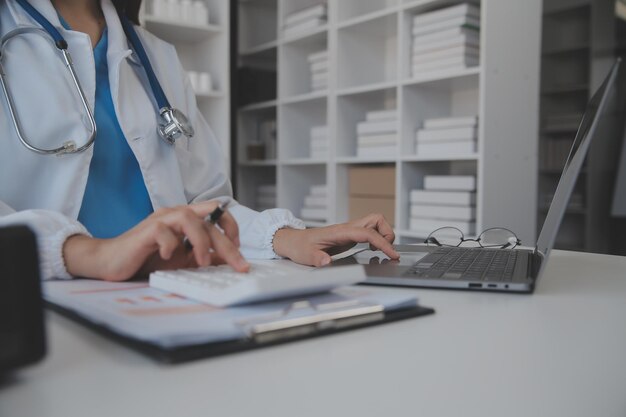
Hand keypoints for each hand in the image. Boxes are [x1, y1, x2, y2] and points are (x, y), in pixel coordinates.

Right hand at [63, 201, 249, 280]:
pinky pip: (163, 231)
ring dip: (201, 241)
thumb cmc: (146, 258)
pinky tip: (169, 257)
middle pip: (208, 218)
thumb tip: (228, 260)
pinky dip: (170, 245)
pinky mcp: (145, 231)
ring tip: (202, 262)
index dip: (231, 226)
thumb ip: (203, 256)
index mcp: (186, 219)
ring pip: (189, 218)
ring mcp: (160, 220)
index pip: (216, 211)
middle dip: (227, 242)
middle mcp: (175, 215)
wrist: (112, 262)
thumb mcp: (183, 260)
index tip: (238, 246)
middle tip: (238, 264)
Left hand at [272, 213, 398, 266]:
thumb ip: (317, 258)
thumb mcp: (306, 255)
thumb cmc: (299, 246)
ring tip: (380, 251)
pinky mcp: (349, 235)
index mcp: (340, 232)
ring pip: (375, 223)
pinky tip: (372, 250)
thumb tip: (327, 263)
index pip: (367, 233)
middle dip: (387, 233)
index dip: (383, 243)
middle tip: (386, 251)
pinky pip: (369, 231)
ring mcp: (349, 230)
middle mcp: (347, 228)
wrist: (293, 241)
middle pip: (376, 220)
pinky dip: (377, 238)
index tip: (392, 254)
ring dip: (383, 235)